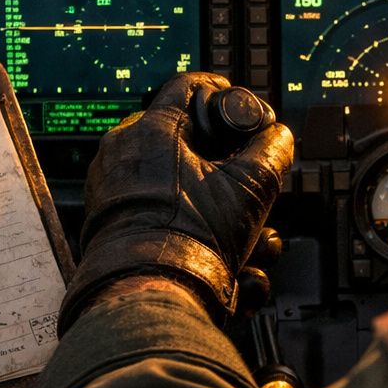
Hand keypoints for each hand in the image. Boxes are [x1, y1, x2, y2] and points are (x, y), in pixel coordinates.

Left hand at [59, 73, 293, 330]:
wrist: (148, 299)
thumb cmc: (189, 243)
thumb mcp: (251, 187)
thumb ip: (272, 149)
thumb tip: (278, 137)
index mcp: (152, 130)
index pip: (191, 87)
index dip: (226, 97)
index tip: (243, 115)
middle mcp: (124, 153)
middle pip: (187, 141)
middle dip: (227, 168)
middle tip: (248, 186)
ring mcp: (112, 190)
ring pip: (177, 184)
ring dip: (216, 207)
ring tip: (247, 241)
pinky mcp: (109, 225)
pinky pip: (158, 214)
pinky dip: (190, 230)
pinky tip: (225, 263)